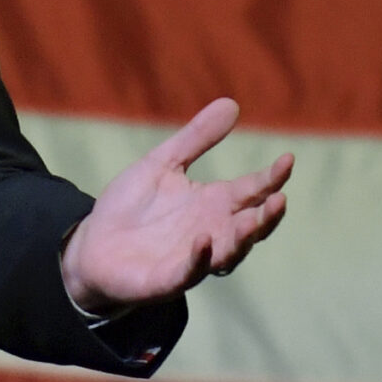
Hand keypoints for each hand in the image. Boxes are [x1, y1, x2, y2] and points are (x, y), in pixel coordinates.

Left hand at [61, 97, 291, 313]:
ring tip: (253, 220)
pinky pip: (190, 272)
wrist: (92, 247)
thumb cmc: (131, 207)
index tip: (288, 159)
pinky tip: (205, 240)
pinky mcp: (168, 279)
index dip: (271, 177)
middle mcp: (212, 232)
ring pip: (229, 253)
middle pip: (251, 227)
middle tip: (280, 198)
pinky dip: (200, 258)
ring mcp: (193, 258)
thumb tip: (232, 103)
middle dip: (267, 216)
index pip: (252, 191)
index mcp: (214, 204)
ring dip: (243, 239)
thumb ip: (197, 139)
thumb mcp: (163, 164)